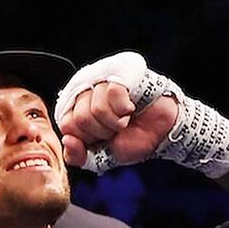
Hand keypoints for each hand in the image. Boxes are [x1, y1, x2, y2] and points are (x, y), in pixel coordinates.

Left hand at [60, 84, 178, 169]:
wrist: (162, 132)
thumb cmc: (132, 138)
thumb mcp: (99, 157)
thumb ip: (76, 156)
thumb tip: (67, 139)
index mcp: (75, 109)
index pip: (66, 125)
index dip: (87, 138)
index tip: (103, 137)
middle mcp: (84, 90)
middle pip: (80, 118)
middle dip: (103, 131)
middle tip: (117, 127)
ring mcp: (102, 78)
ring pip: (96, 107)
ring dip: (116, 121)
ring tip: (126, 117)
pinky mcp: (120, 71)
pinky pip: (112, 92)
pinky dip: (124, 107)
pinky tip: (131, 107)